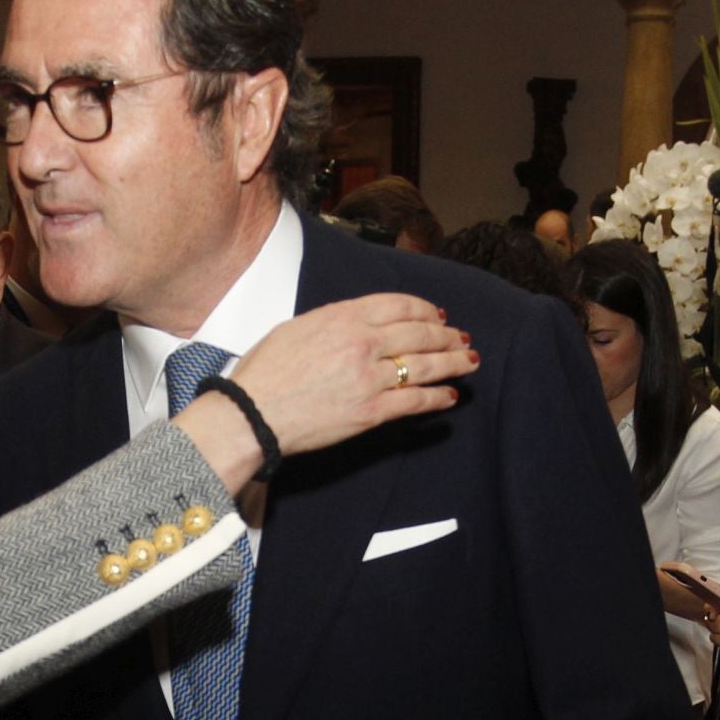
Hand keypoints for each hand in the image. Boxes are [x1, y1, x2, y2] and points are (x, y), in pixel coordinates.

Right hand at [229, 293, 472, 453]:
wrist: (251, 413)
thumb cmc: (263, 373)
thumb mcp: (295, 328)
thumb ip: (332, 322)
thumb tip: (355, 324)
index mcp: (343, 316)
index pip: (400, 305)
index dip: (425, 309)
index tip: (437, 315)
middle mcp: (363, 342)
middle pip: (420, 332)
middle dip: (446, 335)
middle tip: (460, 338)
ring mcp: (370, 377)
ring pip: (426, 365)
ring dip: (453, 363)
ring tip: (468, 362)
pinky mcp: (371, 411)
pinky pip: (415, 401)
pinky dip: (437, 399)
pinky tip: (450, 397)